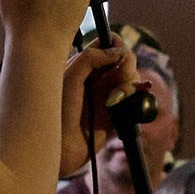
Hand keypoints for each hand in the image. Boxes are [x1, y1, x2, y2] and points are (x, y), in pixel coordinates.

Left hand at [58, 39, 131, 175]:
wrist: (59, 150)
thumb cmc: (57, 113)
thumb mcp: (70, 78)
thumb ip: (91, 58)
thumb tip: (118, 52)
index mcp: (82, 65)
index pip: (106, 43)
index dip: (116, 46)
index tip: (117, 57)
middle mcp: (96, 77)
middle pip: (124, 59)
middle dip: (127, 67)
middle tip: (122, 80)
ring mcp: (107, 95)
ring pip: (131, 78)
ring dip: (130, 85)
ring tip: (117, 100)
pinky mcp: (116, 114)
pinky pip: (135, 100)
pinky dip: (138, 99)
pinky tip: (126, 105)